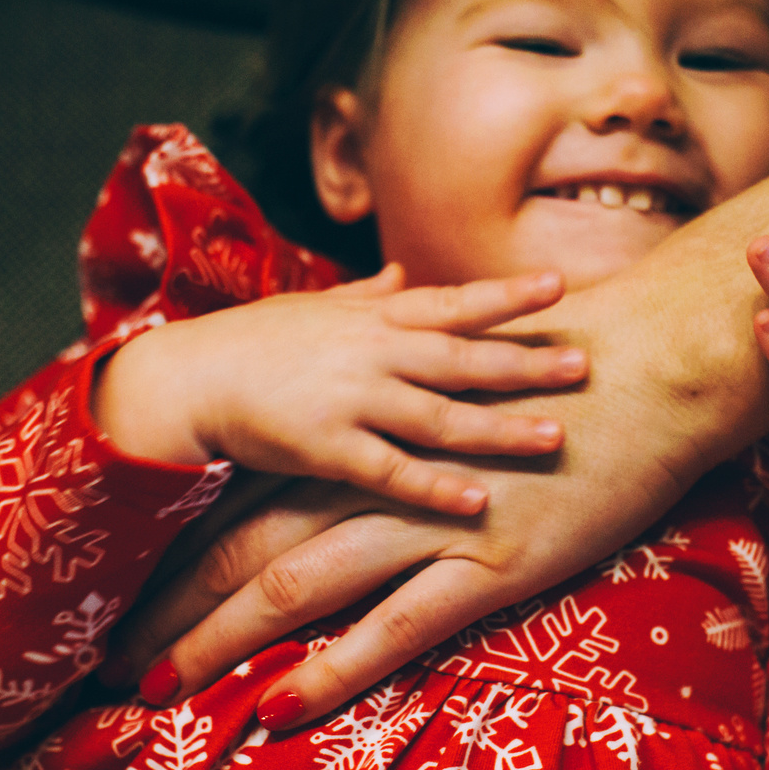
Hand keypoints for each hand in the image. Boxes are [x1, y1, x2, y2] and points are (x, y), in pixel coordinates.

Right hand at [96, 264, 586, 515]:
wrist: (183, 382)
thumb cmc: (250, 345)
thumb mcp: (312, 310)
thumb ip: (366, 296)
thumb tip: (406, 270)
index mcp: (370, 319)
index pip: (451, 303)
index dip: (506, 297)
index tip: (560, 285)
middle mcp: (368, 353)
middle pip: (461, 357)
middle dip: (525, 360)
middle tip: (585, 364)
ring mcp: (348, 400)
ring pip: (438, 415)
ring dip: (499, 427)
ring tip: (556, 437)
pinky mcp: (325, 449)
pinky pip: (391, 471)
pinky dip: (436, 485)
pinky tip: (480, 499)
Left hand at [110, 267, 753, 720]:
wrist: (649, 363)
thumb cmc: (562, 380)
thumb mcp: (461, 401)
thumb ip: (405, 431)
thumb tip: (363, 459)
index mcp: (369, 443)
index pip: (248, 503)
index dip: (180, 553)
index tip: (127, 596)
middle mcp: (378, 481)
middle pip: (247, 545)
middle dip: (172, 605)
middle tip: (106, 659)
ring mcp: (430, 522)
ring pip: (297, 586)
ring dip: (219, 639)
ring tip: (156, 688)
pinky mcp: (488, 562)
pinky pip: (392, 627)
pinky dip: (331, 669)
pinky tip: (277, 708)